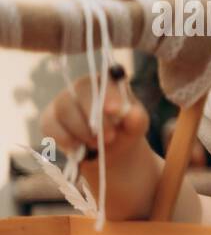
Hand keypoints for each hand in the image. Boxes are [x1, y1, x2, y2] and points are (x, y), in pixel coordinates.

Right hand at [39, 73, 159, 219]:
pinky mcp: (49, 119)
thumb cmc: (124, 133)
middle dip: (95, 117)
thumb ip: (136, 119)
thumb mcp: (136, 128)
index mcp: (106, 83)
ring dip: (81, 131)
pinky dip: (65, 140)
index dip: (107, 94)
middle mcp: (82, 87)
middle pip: (80, 91)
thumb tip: (129, 112)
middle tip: (109, 138)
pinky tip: (77, 148)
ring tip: (96, 146)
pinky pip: (50, 126)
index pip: (104, 80)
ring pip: (64, 109)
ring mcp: (63, 101)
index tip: (114, 110)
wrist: (109, 153)